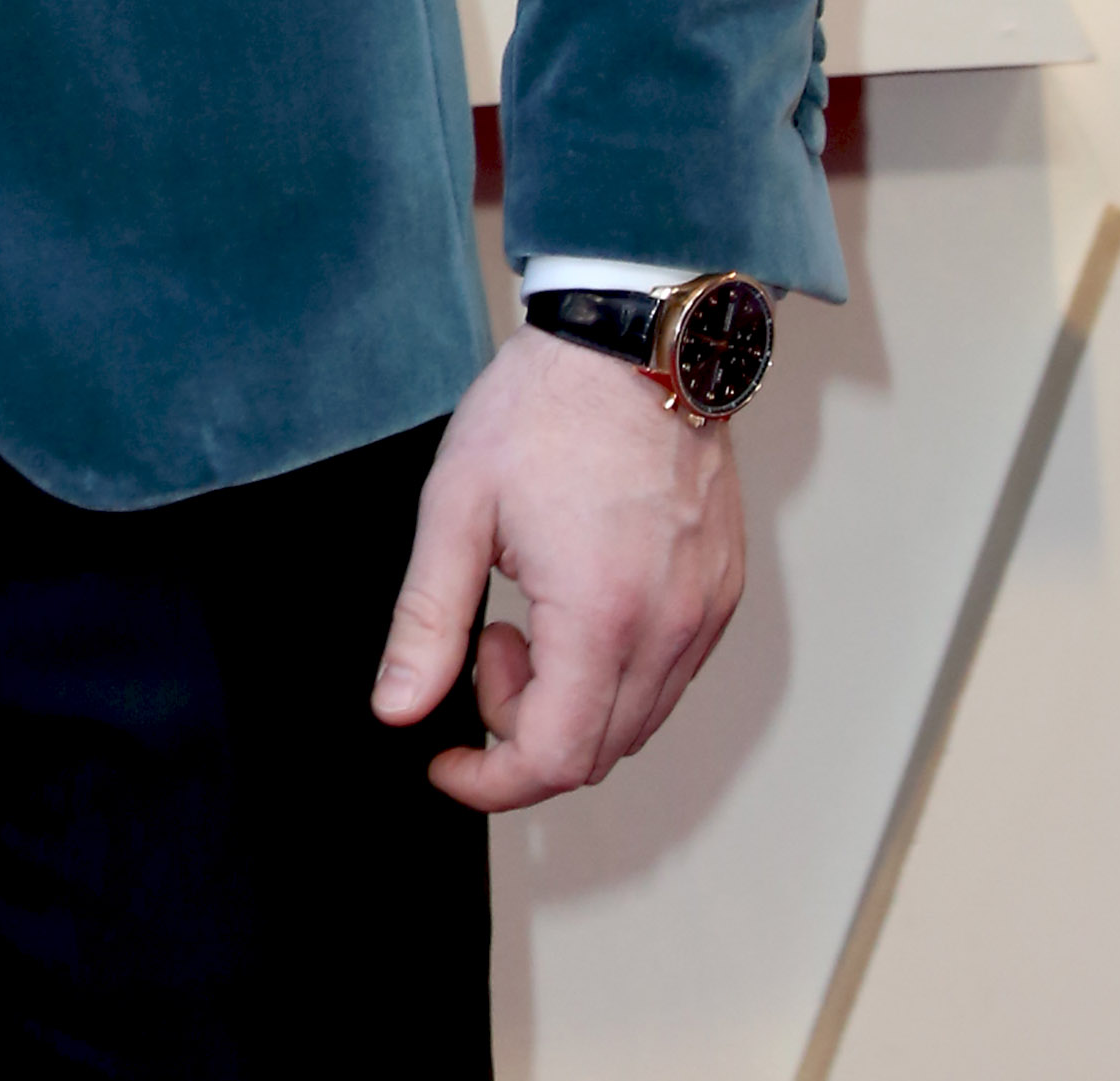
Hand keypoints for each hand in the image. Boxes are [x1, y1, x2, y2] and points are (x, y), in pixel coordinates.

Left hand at [371, 326, 745, 809]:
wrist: (633, 339)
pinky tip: (576, 602)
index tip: (447, 759)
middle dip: (523, 729)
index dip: (492, 781)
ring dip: (571, 702)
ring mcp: (704, 613)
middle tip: (484, 643)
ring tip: (527, 614)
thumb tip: (397, 707)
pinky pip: (670, 676)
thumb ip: (426, 619)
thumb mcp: (457, 506)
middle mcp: (668, 628)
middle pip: (598, 752)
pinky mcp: (722, 592)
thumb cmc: (545, 407)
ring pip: (638, 721)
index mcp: (599, 616)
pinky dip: (616, 673)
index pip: (555, 760)